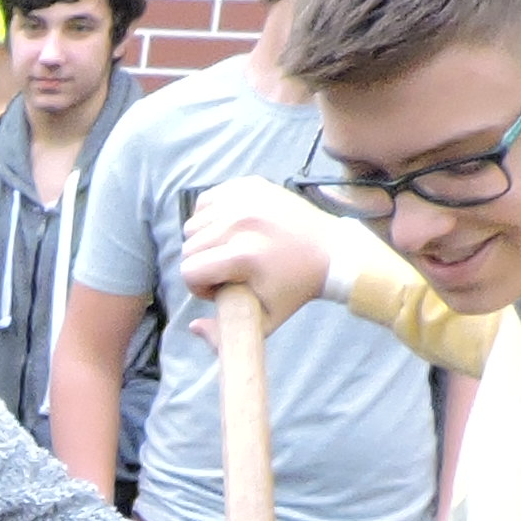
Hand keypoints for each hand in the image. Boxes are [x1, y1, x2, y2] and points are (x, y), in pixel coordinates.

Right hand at [177, 178, 336, 323]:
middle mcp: (240, 222)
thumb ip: (226, 335)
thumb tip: (193, 326)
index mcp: (243, 255)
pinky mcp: (249, 185)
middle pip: (189, 247)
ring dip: (205, 240)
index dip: (199, 287)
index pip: (189, 271)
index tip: (220, 290)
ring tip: (229, 249)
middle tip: (226, 271)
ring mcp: (245, 199)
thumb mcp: (266, 321)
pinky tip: (231, 228)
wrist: (332, 251)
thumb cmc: (297, 288)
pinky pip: (208, 200)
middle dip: (202, 264)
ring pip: (194, 223)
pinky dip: (212, 215)